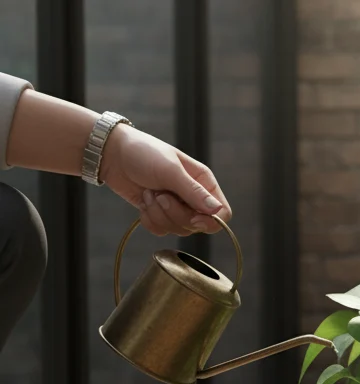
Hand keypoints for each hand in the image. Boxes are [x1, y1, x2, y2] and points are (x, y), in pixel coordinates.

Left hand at [100, 125, 231, 236]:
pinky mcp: (160, 214)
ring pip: (178, 229)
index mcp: (204, 183)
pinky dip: (149, 219)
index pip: (222, 213)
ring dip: (159, 214)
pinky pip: (161, 230)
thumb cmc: (143, 153)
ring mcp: (177, 207)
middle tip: (160, 195)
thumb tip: (216, 210)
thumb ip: (193, 191)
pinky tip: (144, 202)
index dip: (211, 221)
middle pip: (198, 225)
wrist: (112, 154)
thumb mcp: (170, 170)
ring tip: (150, 193)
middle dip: (175, 214)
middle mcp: (193, 197)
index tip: (193, 218)